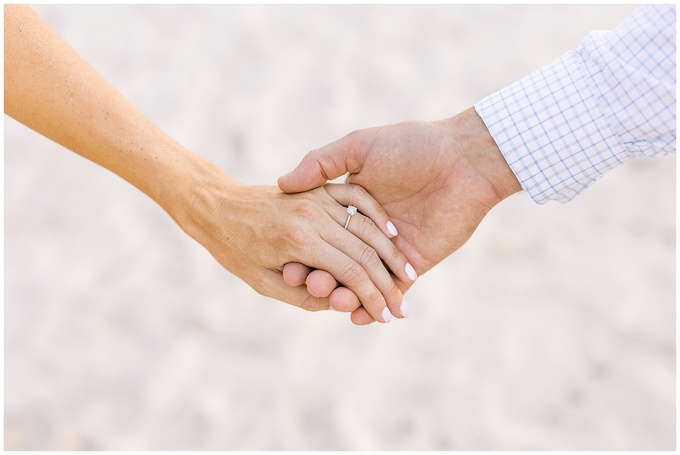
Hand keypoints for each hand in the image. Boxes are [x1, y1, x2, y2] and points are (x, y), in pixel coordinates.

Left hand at [182, 164, 412, 322]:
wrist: (217, 206)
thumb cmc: (235, 250)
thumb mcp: (263, 284)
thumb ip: (304, 297)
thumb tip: (341, 304)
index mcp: (298, 242)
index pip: (350, 273)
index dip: (372, 299)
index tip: (386, 317)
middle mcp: (312, 217)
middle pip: (364, 252)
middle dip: (388, 283)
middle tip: (403, 307)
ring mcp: (317, 198)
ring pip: (366, 226)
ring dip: (391, 253)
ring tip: (409, 275)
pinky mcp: (319, 187)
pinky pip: (357, 199)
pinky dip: (377, 216)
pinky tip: (392, 234)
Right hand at [278, 108, 521, 323]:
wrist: (464, 160)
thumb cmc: (411, 146)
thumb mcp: (359, 146)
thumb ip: (321, 163)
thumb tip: (282, 182)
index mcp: (351, 205)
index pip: (319, 236)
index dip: (302, 253)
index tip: (285, 266)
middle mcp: (368, 230)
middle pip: (337, 263)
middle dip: (322, 278)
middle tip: (310, 286)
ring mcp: (391, 251)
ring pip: (361, 282)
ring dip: (346, 296)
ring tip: (335, 302)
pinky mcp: (414, 265)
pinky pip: (391, 292)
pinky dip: (373, 307)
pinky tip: (358, 316)